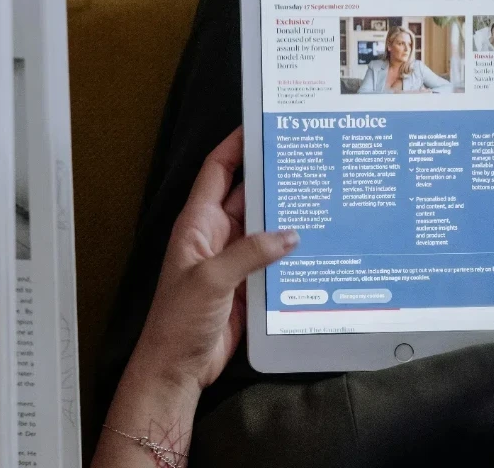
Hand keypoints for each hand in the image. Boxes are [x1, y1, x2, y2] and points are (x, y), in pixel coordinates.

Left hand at [134, 127, 298, 396]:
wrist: (179, 368)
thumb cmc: (177, 322)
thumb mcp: (210, 280)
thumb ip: (249, 253)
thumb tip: (288, 234)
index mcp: (197, 224)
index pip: (217, 171)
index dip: (236, 145)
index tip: (260, 125)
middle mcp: (216, 236)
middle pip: (247, 195)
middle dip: (271, 177)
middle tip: (303, 159)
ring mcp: (233, 259)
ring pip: (264, 226)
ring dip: (285, 215)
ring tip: (317, 197)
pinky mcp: (247, 283)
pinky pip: (271, 258)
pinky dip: (289, 251)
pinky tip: (313, 244)